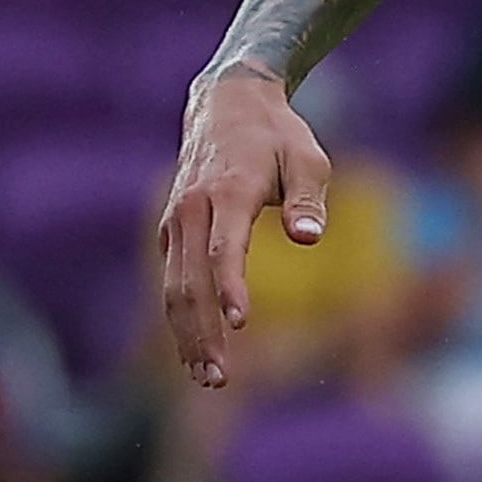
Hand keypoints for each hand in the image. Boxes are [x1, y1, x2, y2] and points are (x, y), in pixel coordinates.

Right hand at [160, 68, 332, 388]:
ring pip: (172, 286)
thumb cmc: (278, 136)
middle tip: (219, 378)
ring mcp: (175, 220)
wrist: (227, 102)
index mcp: (226, 192)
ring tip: (207, 376)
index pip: (223, 248)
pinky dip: (180, 316)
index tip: (239, 324)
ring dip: (186, 334)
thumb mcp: (308, 158)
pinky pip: (171, 279)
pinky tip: (195, 347)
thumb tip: (308, 238)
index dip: (229, 287)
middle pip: (187, 281)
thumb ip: (310, 199)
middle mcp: (191, 208)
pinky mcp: (171, 229)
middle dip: (201, 333)